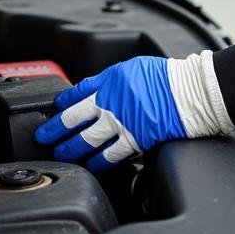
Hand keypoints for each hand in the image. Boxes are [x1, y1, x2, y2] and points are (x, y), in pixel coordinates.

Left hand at [34, 56, 186, 173]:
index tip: (55, 108)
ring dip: (70, 148)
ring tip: (61, 152)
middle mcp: (111, 102)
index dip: (63, 102)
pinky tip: (90, 165)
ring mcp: (121, 123)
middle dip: (55, 129)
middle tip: (44, 136)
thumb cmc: (168, 77)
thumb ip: (113, 81)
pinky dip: (97, 162)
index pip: (77, 92)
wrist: (190, 92)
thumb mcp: (135, 68)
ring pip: (86, 140)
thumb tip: (97, 91)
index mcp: (111, 81)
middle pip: (74, 118)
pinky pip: (109, 155)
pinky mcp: (134, 140)